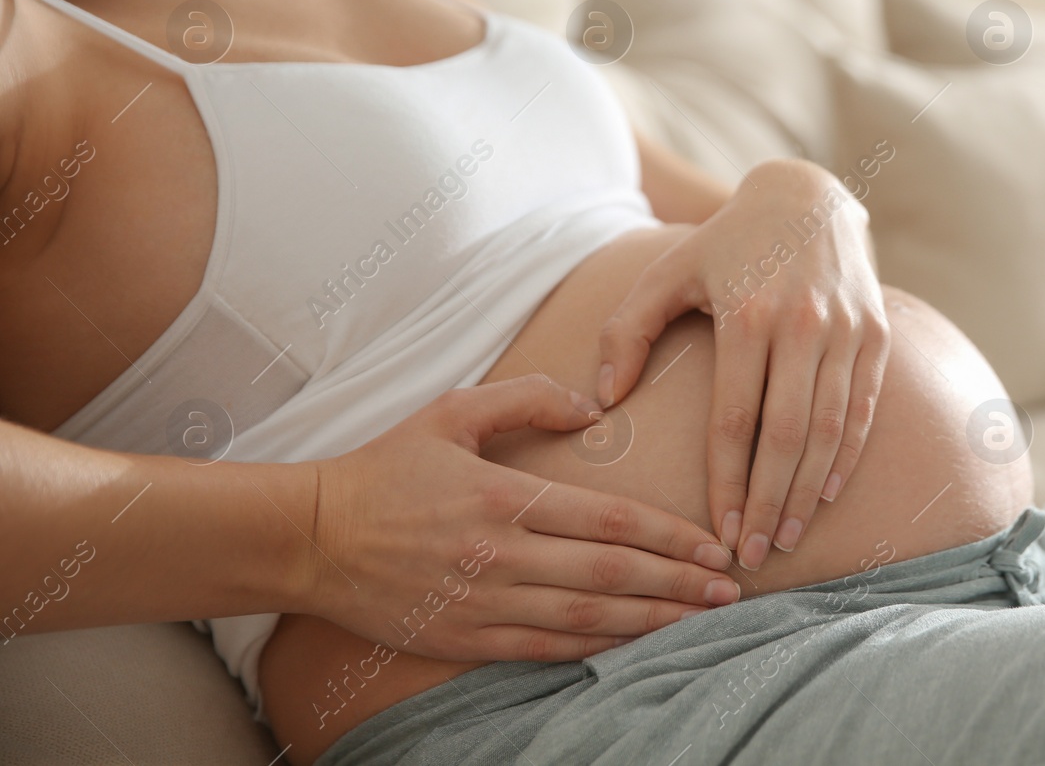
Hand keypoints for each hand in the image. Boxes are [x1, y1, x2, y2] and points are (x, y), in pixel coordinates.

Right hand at [306, 374, 739, 661]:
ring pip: (587, 619)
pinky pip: (545, 649)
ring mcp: (484, 603)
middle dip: (678, 584)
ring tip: (700, 621)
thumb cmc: (385, 468)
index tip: (712, 545)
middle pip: (611, 574)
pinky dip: (597, 650)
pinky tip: (635, 646)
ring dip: (651, 621)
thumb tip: (594, 404)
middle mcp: (501, 555)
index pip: (609, 520)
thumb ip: (528, 399)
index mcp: (505, 496)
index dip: (669, 536)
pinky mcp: (465, 638)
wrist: (310, 537)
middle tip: (730, 589)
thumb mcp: (452, 411)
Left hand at [597, 159, 890, 571]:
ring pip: (831, 429)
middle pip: (787, 436)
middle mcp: (803, 325)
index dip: (726, 484)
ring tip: (784, 536)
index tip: (717, 532)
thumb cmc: (725, 244)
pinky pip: (864, 408)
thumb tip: (603, 400)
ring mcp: (847, 329)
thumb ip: (625, 331)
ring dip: (807, 491)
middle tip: (750, 555)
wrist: (807, 196)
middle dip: (768, 503)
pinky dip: (846, 456)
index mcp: (748, 316)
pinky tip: (823, 493)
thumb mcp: (666, 272)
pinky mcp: (876, 333)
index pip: (736, 421)